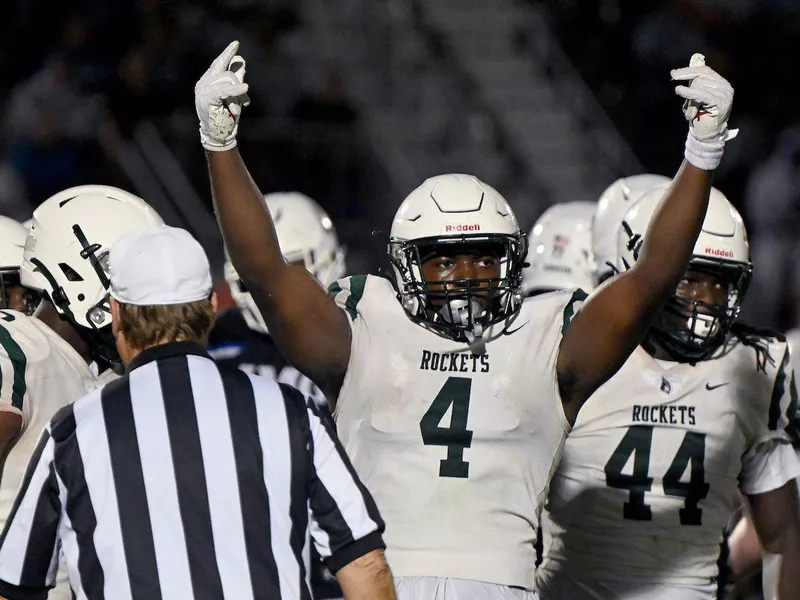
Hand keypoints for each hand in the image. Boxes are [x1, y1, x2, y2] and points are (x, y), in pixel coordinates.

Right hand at [195, 41, 249, 151]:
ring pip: (228, 81)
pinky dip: (236, 90)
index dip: (227, 54)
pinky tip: (245, 88)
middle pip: (227, 73)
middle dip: (239, 87)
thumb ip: (236, 79)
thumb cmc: (225, 116)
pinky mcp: (209, 99)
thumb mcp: (233, 95)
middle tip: (243, 102)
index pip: (218, 64)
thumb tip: (241, 61)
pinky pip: (225, 90)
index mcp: (207, 81)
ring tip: (237, 109)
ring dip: (237, 97)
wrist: (219, 135)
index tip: (236, 44)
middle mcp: (203, 83)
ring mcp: (204, 90)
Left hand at [671, 53, 737, 169]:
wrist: (706, 135)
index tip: (673, 73)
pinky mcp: (719, 102)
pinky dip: (689, 92)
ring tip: (691, 113)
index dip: (688, 70)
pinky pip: (701, 94)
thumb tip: (689, 63)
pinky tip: (678, 90)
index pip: (704, 71)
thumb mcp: (696, 97)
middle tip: (678, 87)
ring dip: (689, 99)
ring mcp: (724, 95)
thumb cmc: (700, 116)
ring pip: (700, 86)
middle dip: (688, 83)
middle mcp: (726, 87)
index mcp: (721, 83)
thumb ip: (695, 82)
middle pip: (701, 77)